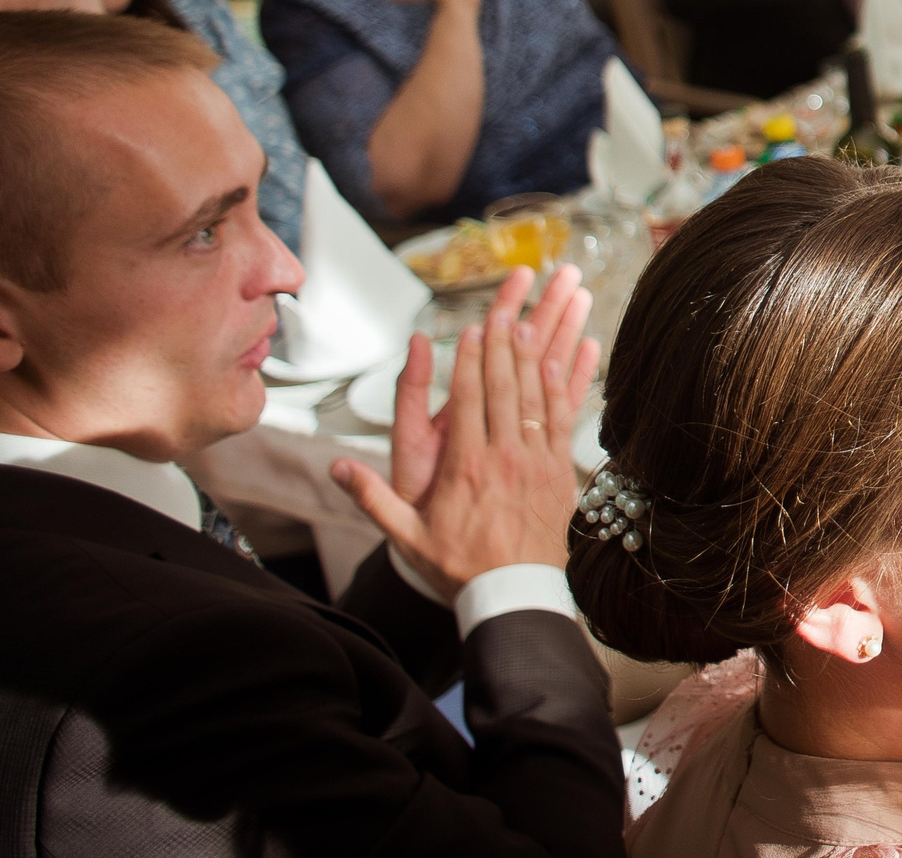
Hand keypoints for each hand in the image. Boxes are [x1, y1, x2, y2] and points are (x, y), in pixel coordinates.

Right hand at [331, 265, 599, 592]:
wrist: (513, 596)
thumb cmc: (457, 567)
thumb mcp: (406, 536)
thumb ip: (371, 497)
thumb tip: (337, 466)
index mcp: (465, 467)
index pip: (468, 400)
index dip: (472, 361)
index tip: (473, 327)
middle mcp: (503, 458)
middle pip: (505, 388)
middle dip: (505, 344)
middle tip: (508, 306)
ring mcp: (536, 463)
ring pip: (536, 398)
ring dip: (536, 356)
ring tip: (536, 319)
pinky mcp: (559, 473)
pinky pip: (563, 421)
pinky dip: (563, 388)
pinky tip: (563, 361)